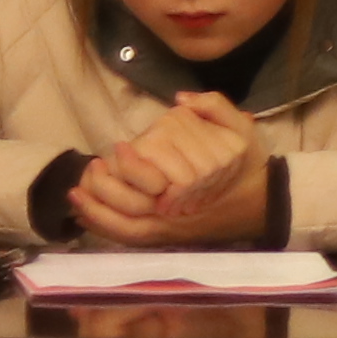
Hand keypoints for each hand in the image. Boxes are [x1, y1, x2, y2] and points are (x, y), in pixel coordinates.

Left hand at [77, 95, 272, 248]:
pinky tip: (84, 213)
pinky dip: (104, 227)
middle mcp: (177, 211)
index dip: (131, 166)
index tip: (118, 147)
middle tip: (91, 167)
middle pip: (132, 207)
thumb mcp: (242, 130)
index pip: (154, 181)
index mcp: (192, 184)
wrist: (261, 206)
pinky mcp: (163, 237)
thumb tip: (180, 99)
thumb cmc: (248, 167)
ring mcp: (169, 228)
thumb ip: (214, 107)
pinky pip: (127, 238)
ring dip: (96, 211)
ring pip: (125, 227)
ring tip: (76, 192)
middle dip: (104, 190)